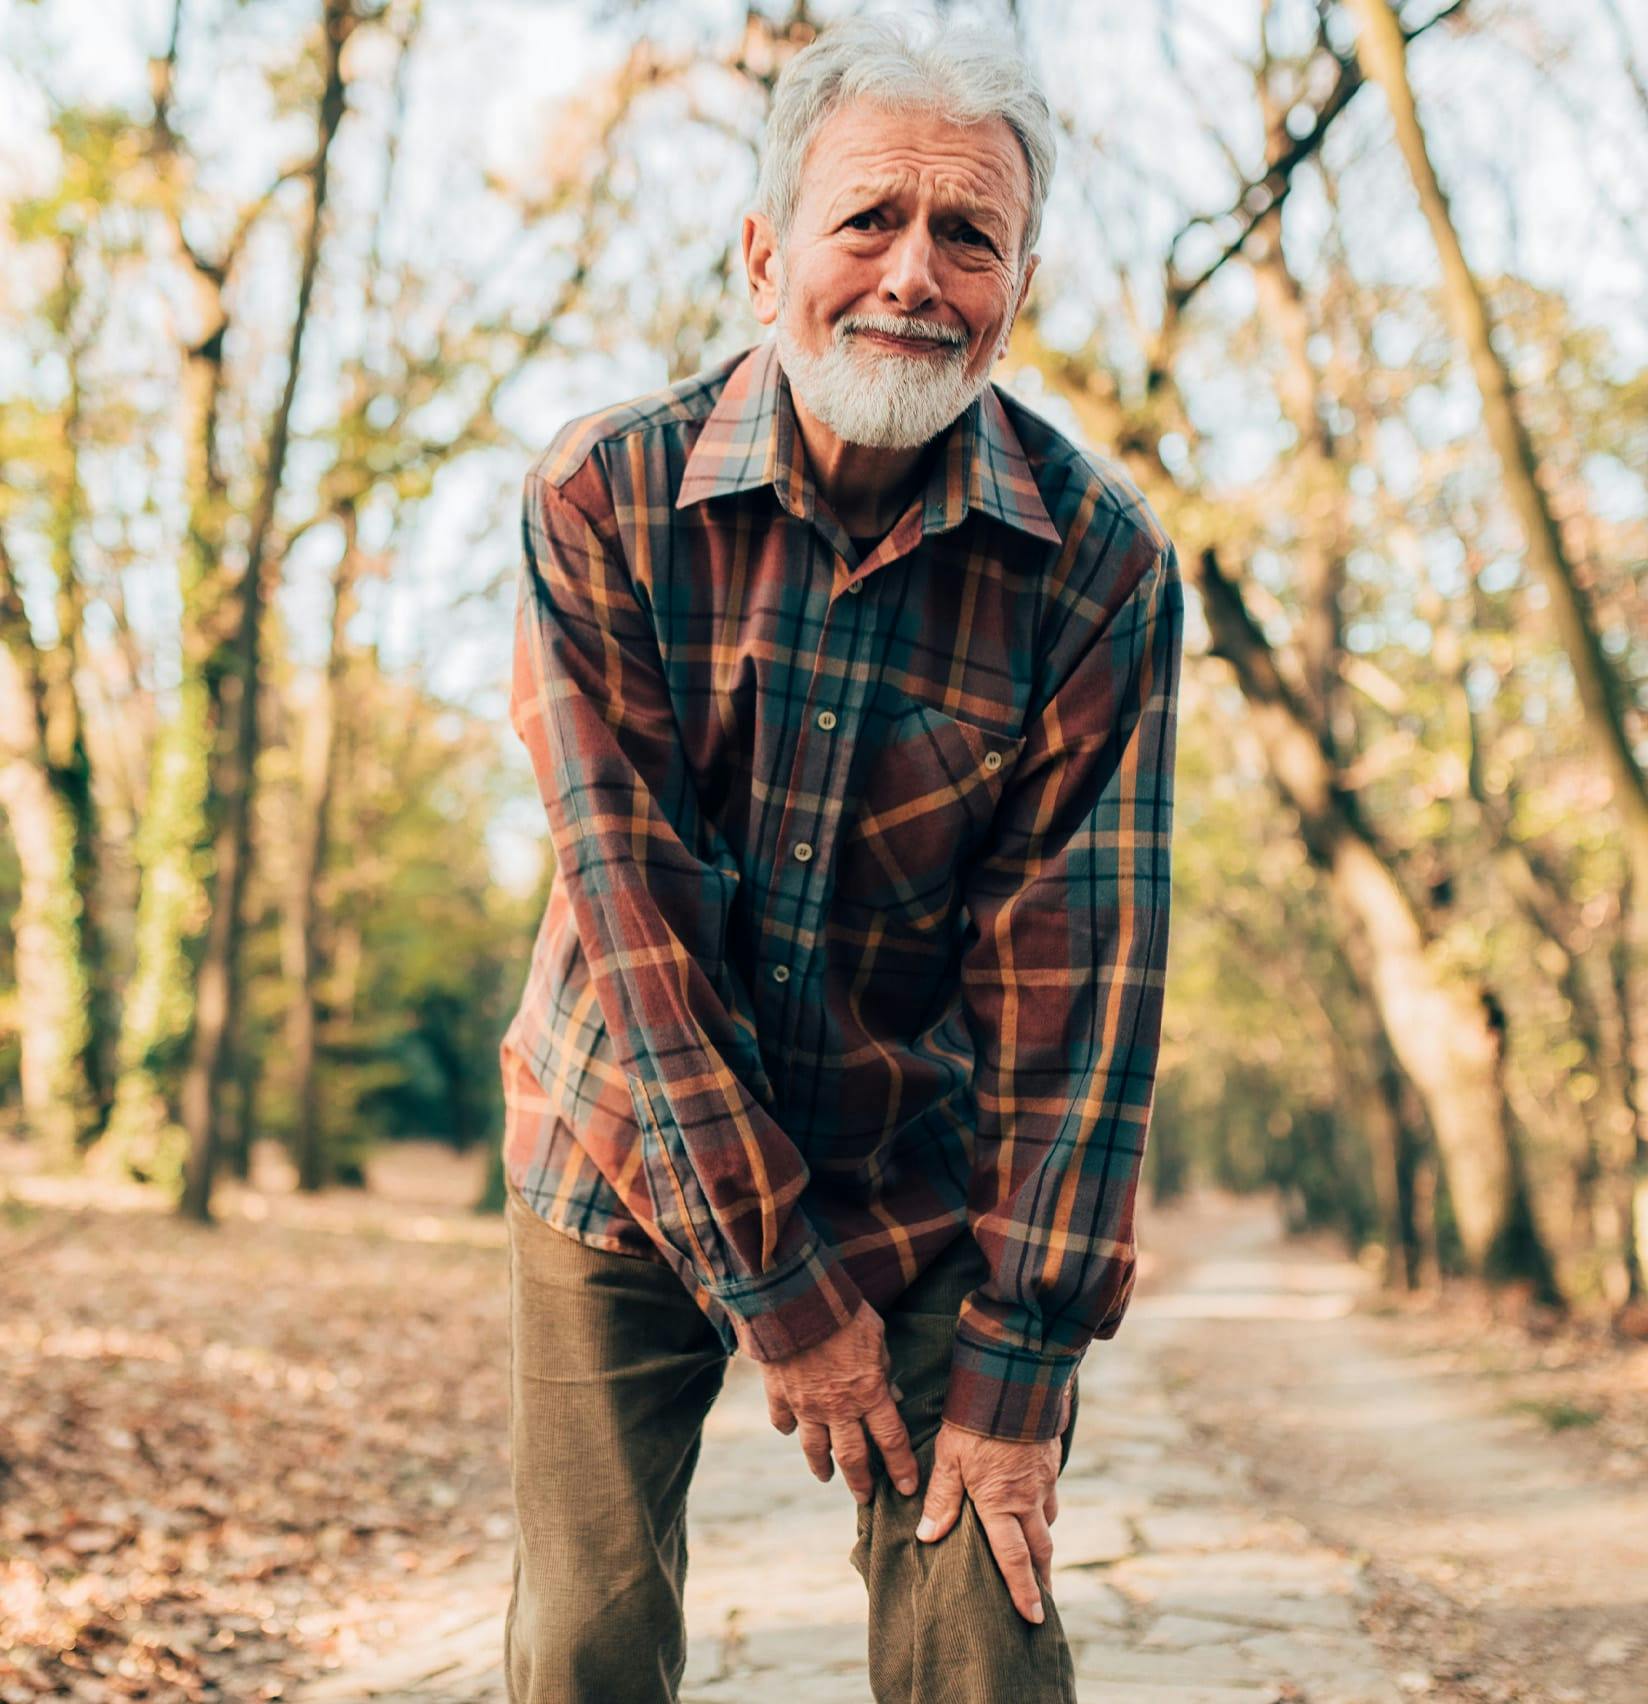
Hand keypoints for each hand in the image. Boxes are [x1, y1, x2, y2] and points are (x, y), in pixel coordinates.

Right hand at [750, 1301, 919, 1505]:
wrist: (797, 1301)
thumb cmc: (844, 1313)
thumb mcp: (877, 1337)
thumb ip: (884, 1370)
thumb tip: (893, 1393)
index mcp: (868, 1393)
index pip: (891, 1440)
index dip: (901, 1467)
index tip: (907, 1488)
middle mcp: (838, 1408)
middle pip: (852, 1456)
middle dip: (861, 1482)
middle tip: (865, 1499)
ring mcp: (805, 1404)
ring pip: (815, 1447)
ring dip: (822, 1465)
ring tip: (826, 1476)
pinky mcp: (779, 1393)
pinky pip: (782, 1420)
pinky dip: (786, 1427)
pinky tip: (789, 1430)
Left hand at [914, 1383, 1073, 1624]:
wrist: (1014, 1380)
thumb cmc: (975, 1419)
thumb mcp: (949, 1457)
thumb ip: (942, 1498)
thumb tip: (927, 1537)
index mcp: (1001, 1503)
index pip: (1014, 1559)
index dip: (1023, 1590)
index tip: (1033, 1617)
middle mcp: (1028, 1498)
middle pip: (1040, 1548)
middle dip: (1041, 1577)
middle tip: (1042, 1602)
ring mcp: (1044, 1479)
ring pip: (1047, 1521)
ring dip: (1043, 1543)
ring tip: (1038, 1558)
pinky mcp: (1050, 1460)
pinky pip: (1051, 1494)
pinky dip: (1045, 1510)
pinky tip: (1037, 1507)